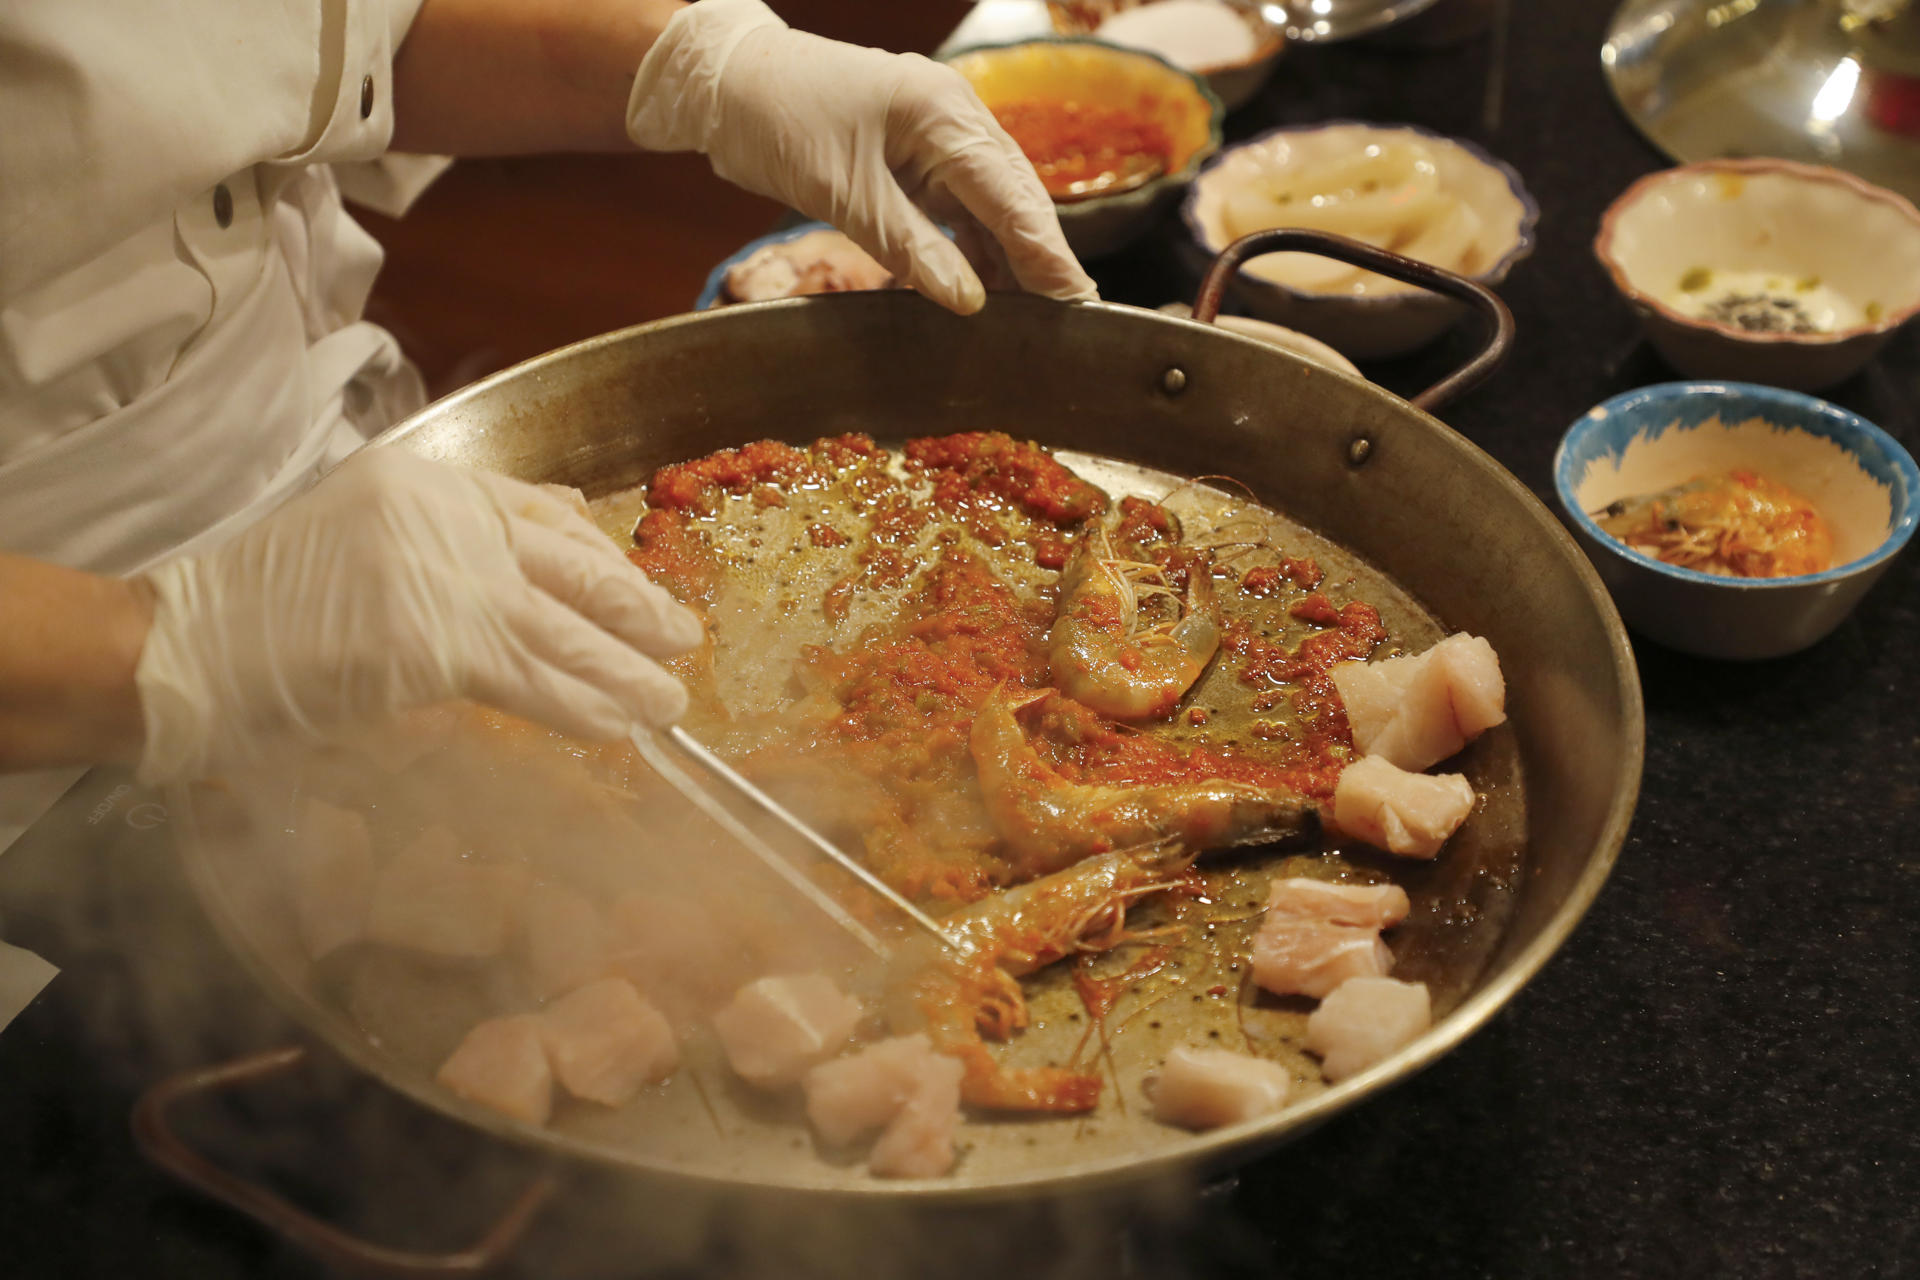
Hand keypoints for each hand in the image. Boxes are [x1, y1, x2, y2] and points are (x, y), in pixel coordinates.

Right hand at [134, 449, 700, 783]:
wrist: (173, 646)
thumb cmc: (256, 609)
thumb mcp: (358, 535)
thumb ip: (449, 534)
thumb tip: (559, 524)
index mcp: (424, 483)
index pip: (541, 513)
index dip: (600, 558)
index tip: (634, 588)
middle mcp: (443, 515)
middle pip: (571, 565)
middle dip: (634, 607)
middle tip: (682, 639)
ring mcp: (442, 574)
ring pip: (566, 627)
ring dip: (628, 670)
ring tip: (670, 701)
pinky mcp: (435, 642)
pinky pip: (534, 677)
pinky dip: (583, 704)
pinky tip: (619, 725)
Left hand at [626, 0, 1097, 314]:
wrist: (732, 83)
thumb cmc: (781, 123)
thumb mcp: (845, 195)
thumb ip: (912, 249)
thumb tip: (970, 302)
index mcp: (943, 114)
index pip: (1012, 195)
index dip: (1045, 253)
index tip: (1076, 301)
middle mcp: (955, 117)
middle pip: (1016, 196)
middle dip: (1042, 256)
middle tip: (1072, 316)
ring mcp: (939, 133)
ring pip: (992, 203)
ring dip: (1009, 256)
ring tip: (1033, 314)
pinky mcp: (918, 153)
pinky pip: (961, 204)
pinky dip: (972, 246)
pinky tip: (985, 286)